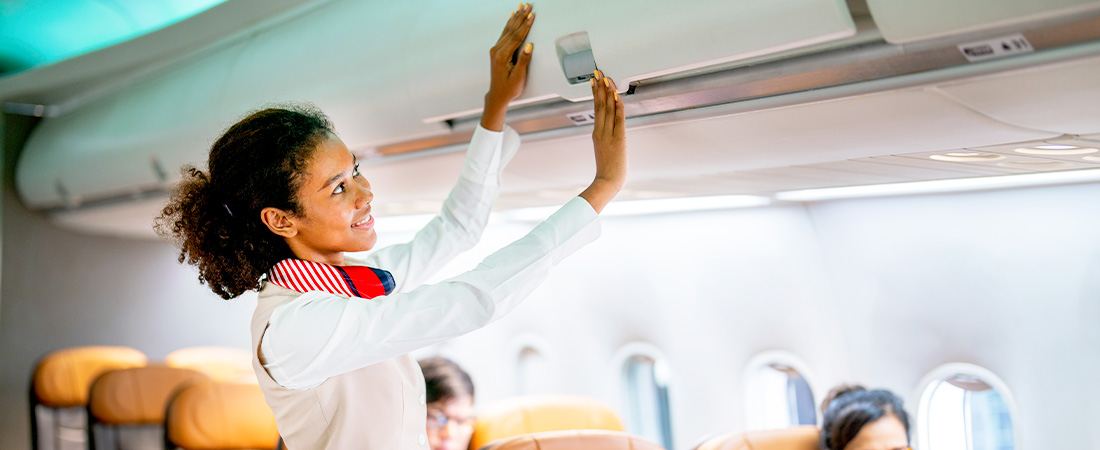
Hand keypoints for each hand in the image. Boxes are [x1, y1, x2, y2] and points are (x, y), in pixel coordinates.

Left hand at [481, 3, 535, 130]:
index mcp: (502, 56)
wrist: (497, 95)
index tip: (532, 16)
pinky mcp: (496, 50)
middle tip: (528, 5)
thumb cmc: (509, 88)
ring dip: (515, 17)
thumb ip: (523, 60)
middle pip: (511, 29)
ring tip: (521, 7)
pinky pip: (504, 33)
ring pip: (507, 29)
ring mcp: (495, 49)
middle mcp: (497, 50)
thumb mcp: (519, 77)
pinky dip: (509, 24)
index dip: (525, 25)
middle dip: (521, 16)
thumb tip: (529, 46)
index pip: (517, 37)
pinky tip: (511, 17)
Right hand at [579, 70, 626, 213]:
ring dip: (607, 91)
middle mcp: (600, 131)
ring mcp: (608, 134)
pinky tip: (616, 94)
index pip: (596, 109)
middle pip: (599, 104)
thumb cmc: (607, 171)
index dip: (595, 93)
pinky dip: (617, 105)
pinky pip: (618, 118)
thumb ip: (605, 140)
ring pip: (607, 108)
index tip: (594, 81)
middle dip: (599, 86)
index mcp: (596, 134)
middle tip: (598, 72)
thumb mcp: (604, 151)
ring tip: (606, 77)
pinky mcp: (618, 138)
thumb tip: (609, 132)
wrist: (607, 182)